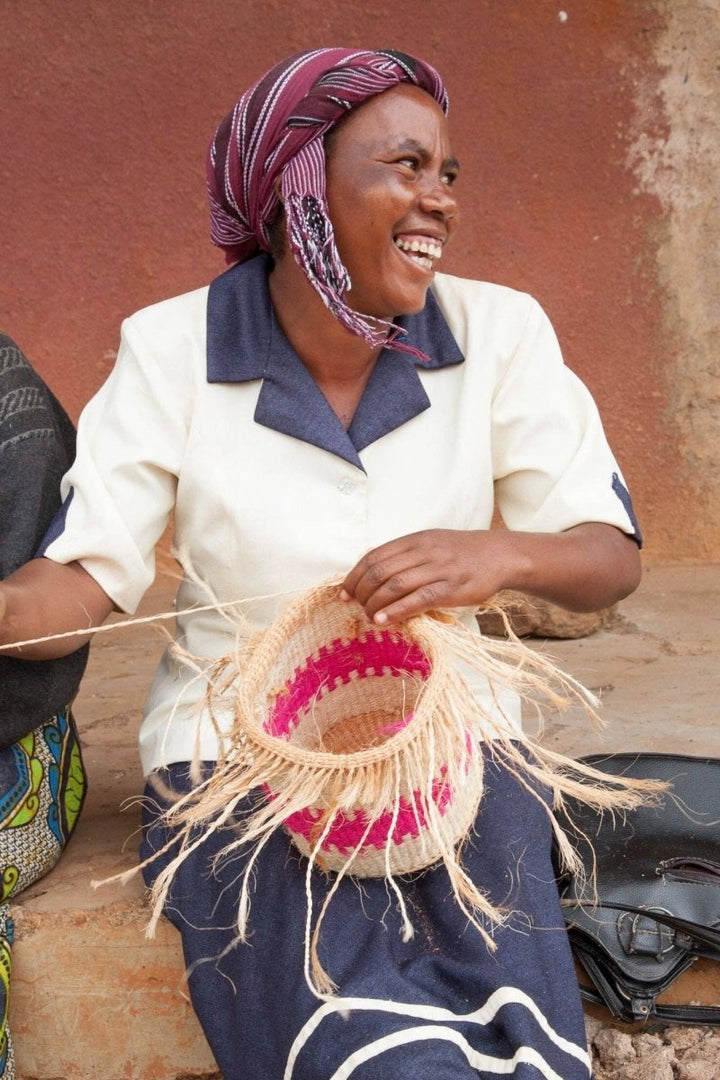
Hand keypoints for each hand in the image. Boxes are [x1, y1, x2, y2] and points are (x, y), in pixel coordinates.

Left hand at [341, 529, 504, 624]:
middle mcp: (423, 551)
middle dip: (361, 592)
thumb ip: (404, 557)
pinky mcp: (451, 588)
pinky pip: (417, 600)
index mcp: (414, 539)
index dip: (354, 576)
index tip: (344, 593)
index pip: (373, 556)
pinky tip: (383, 621)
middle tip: (355, 607)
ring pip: (395, 586)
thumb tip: (372, 577)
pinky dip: (395, 611)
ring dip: (375, 604)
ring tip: (368, 617)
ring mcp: (437, 569)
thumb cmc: (460, 554)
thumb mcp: (430, 544)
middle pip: (379, 572)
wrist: (499, 555)